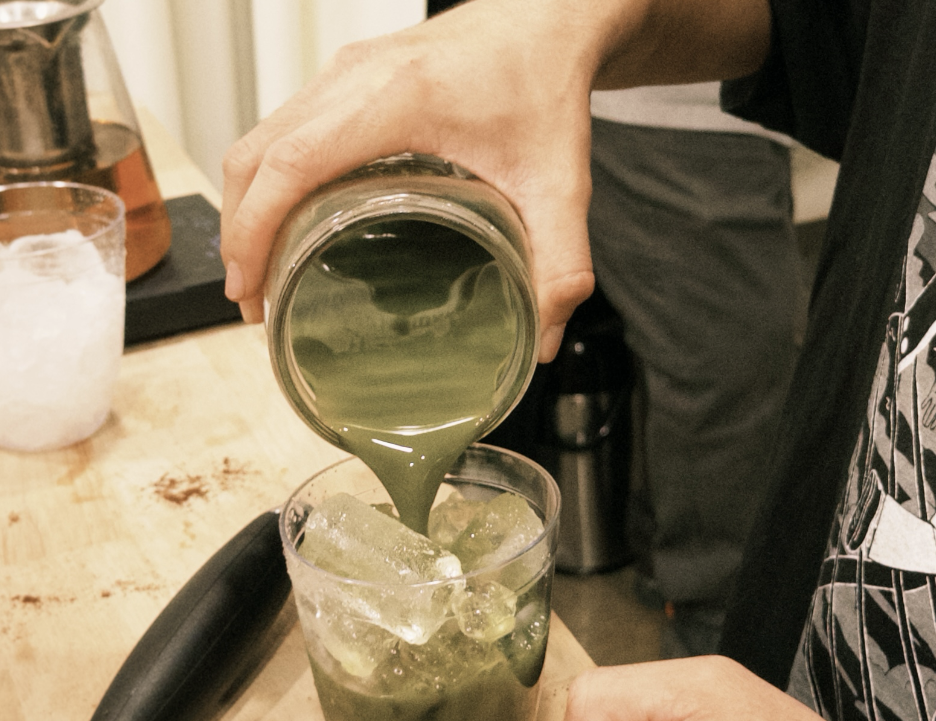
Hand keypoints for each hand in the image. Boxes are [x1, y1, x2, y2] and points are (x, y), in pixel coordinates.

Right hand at [220, 0, 600, 359]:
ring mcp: (343, 71)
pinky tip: (290, 222)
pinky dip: (269, 176)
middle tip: (254, 301)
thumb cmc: (546, 86)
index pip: (292, 163)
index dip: (254, 230)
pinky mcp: (347, 74)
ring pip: (261, 137)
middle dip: (240, 231)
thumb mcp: (562, 185)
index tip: (250, 289)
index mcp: (397, 99)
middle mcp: (355, 77)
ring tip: (263, 271)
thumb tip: (547, 340)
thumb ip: (562, 266)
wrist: (548, 23)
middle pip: (257, 154)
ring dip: (247, 203)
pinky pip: (284, 126)